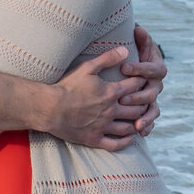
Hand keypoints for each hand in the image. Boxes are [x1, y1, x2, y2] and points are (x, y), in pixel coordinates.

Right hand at [46, 48, 163, 149]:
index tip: (142, 80)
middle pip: (137, 108)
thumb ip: (108, 58)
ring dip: (137, 122)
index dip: (142, 82)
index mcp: (111, 92)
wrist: (49, 108)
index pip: (136, 86)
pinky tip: (129, 138)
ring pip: (129, 127)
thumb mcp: (87, 67)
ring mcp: (103, 126)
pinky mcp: (94, 139)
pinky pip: (115, 144)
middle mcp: (111, 111)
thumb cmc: (67, 86)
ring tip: (139, 119)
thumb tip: (126, 50)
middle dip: (143, 104)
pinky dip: (125, 142)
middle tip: (144, 101)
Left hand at [102, 25, 165, 137]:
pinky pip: (151, 121)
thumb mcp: (136, 46)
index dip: (140, 69)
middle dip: (138, 96)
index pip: (153, 69)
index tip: (124, 68)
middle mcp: (156, 85)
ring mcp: (152, 99)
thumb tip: (139, 29)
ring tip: (136, 124)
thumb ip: (140, 39)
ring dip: (145, 117)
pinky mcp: (146, 110)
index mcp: (156, 69)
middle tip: (122, 99)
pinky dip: (147, 127)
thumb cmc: (132, 56)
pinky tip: (139, 132)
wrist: (130, 69)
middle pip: (152, 92)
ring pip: (153, 109)